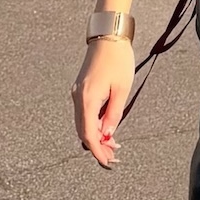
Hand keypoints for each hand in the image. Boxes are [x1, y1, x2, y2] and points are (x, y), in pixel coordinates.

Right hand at [73, 35, 134, 166]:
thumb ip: (113, 115)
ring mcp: (77, 93)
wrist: (108, 36)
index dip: (97, 151)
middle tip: (113, 157)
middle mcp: (77, 97)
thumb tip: (106, 135)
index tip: (107, 163)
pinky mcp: (80, 89)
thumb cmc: (117, 60)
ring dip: (95, 136)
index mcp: (87, 99)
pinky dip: (93, 124)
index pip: (88, 134)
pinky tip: (105, 129)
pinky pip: (84, 113)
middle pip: (83, 131)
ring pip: (83, 123)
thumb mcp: (121, 90)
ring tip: (113, 146)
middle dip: (97, 147)